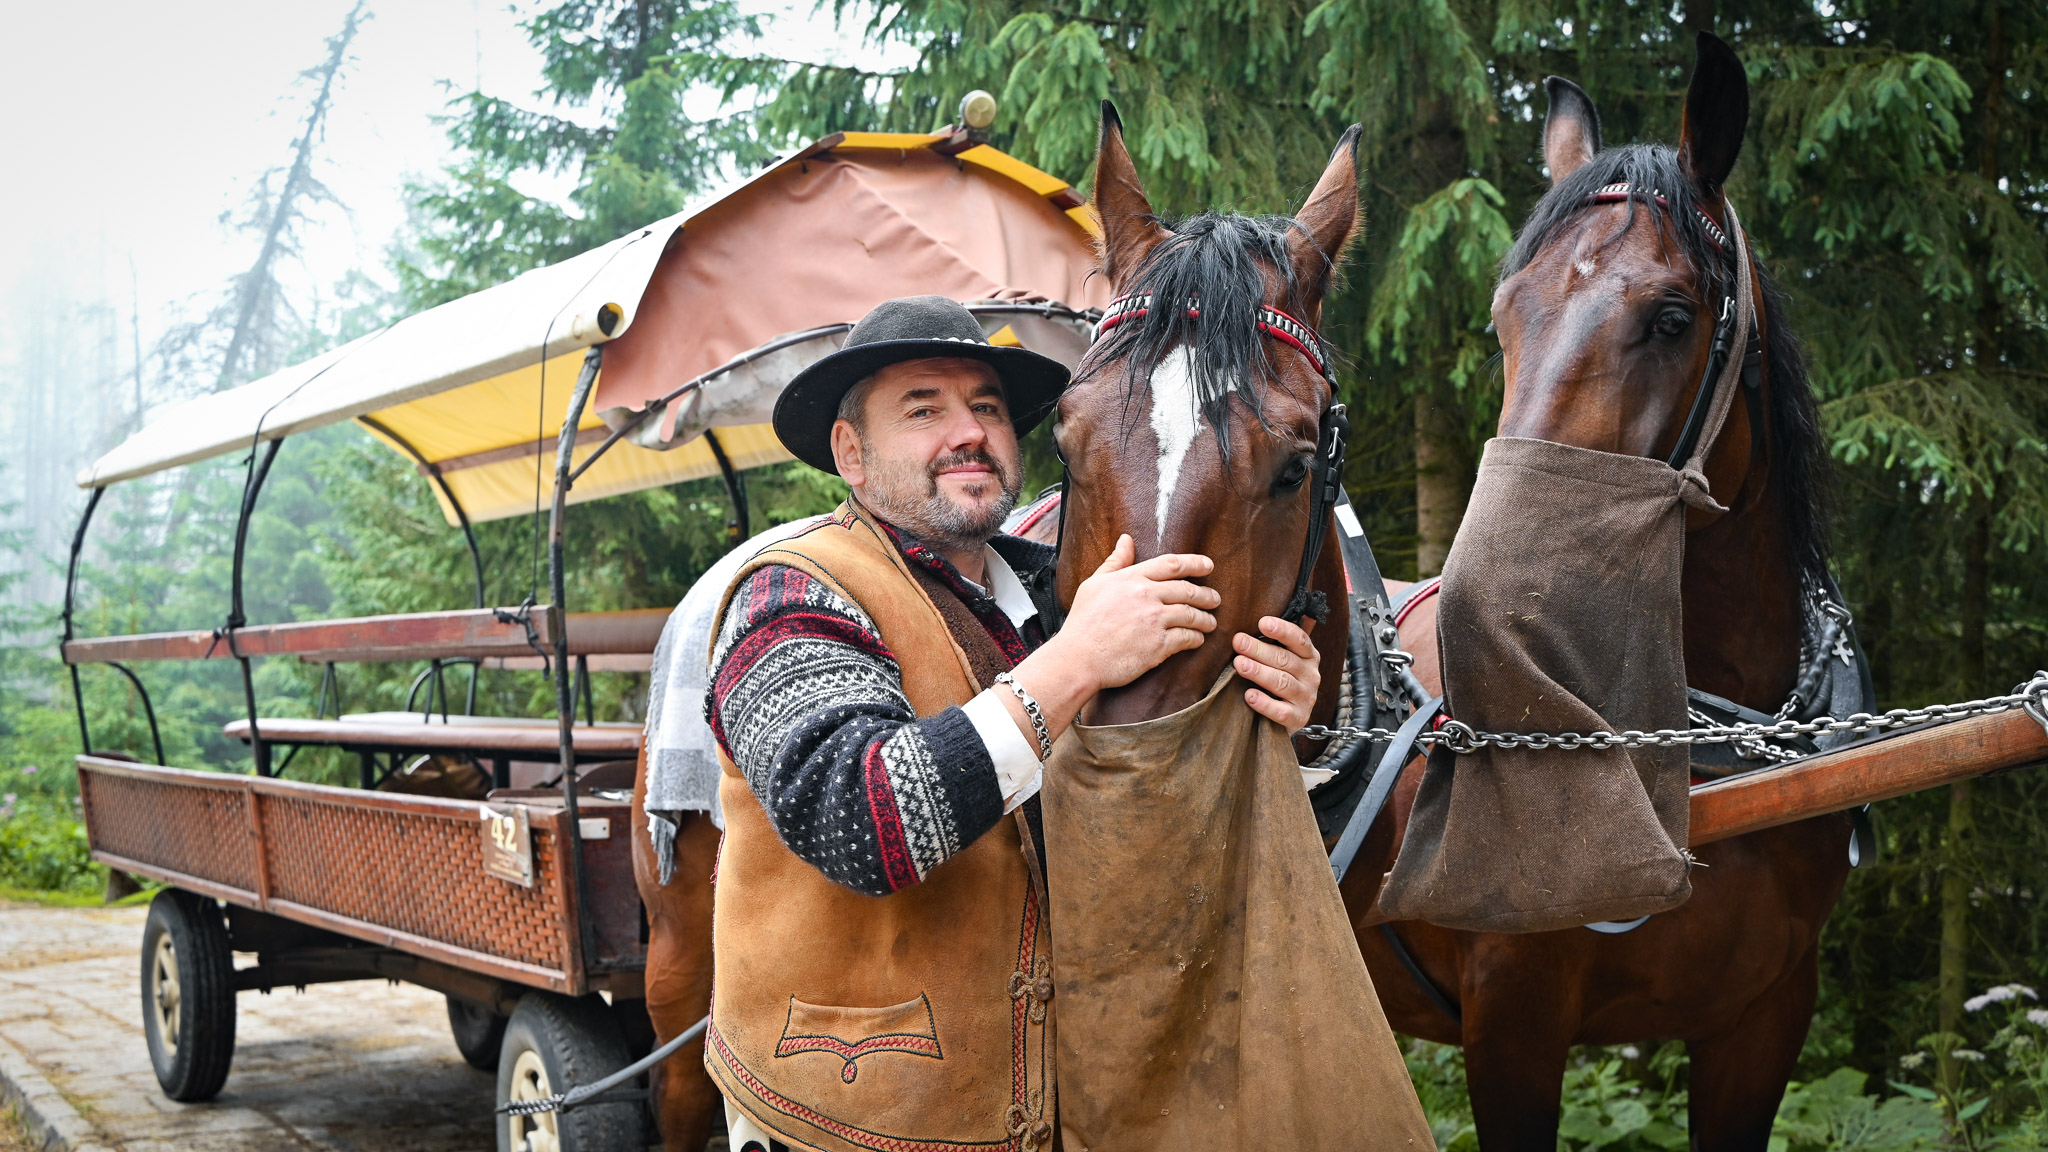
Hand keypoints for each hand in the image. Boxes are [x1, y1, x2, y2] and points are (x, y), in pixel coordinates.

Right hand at [1059, 534, 1219, 691]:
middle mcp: (1146, 596)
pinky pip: (1186, 638)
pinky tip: (1197, 640)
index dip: (1195, 563)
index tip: (1208, 566)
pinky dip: (1196, 639)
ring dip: (1205, 619)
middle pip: (1188, 590)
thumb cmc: (1082, 622)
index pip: (1171, 564)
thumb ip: (1115, 562)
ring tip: (1210, 622)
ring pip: (1191, 615)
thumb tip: (1126, 540)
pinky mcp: (1158, 646)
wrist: (1078, 658)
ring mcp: (1154, 621)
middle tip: (1215, 599)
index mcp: (1131, 579)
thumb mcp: (1094, 584)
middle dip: (1206, 594)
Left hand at [1232, 616, 1319, 731]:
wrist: (1287, 718)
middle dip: (1259, 650)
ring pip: (1283, 683)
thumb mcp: (1279, 661)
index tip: (1262, 623)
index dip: (1282, 630)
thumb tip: (1241, 633)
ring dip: (1259, 672)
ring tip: (1239, 664)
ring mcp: (1306, 698)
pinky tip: (1249, 695)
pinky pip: (1281, 711)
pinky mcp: (1298, 718)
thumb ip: (1269, 646)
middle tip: (1238, 642)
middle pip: (1285, 660)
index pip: (1299, 639)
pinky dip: (1264, 703)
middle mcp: (1311, 675)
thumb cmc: (1278, 680)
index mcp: (1308, 656)